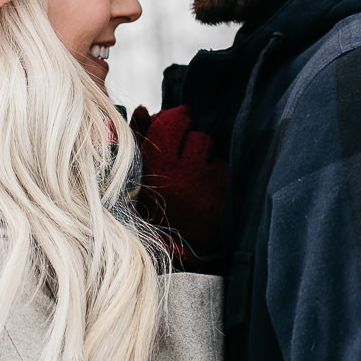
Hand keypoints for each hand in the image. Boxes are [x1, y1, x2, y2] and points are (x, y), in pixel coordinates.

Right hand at [130, 105, 226, 270]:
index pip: (171, 122)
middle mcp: (182, 171)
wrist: (172, 250)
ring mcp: (206, 183)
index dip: (178, 116)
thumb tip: (141, 109)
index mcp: (155, 164)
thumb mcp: (135, 176)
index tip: (180, 117)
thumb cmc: (151, 208)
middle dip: (194, 137)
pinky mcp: (225, 195)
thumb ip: (137, 138)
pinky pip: (225, 170)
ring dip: (205, 157)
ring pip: (213, 153)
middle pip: (197, 135)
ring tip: (194, 175)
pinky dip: (217, 176)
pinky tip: (206, 191)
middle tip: (188, 143)